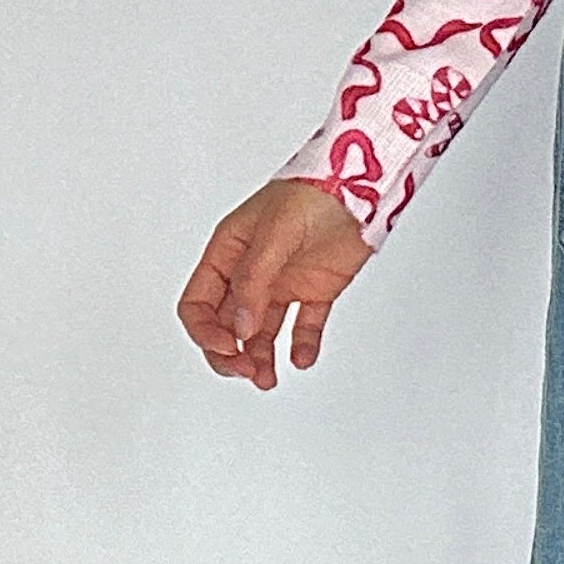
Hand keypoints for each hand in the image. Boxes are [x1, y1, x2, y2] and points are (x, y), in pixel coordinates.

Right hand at [176, 177, 373, 387]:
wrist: (364, 183)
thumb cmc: (314, 192)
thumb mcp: (275, 233)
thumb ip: (255, 281)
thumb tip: (241, 327)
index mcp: (228, 252)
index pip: (198, 303)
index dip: (206, 331)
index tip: (229, 346)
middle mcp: (251, 271)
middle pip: (226, 325)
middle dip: (230, 353)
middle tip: (247, 371)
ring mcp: (283, 282)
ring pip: (260, 332)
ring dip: (260, 357)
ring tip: (268, 379)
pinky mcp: (316, 290)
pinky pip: (303, 326)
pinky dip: (302, 346)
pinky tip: (302, 358)